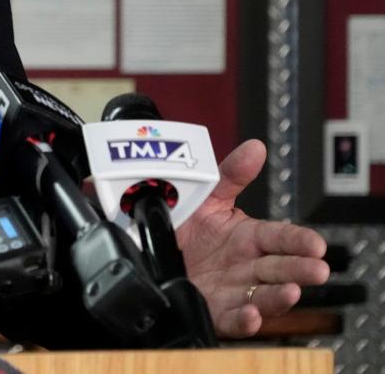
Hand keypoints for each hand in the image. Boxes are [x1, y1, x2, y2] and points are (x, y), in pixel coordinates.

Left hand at [177, 139, 329, 337]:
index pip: (282, 237)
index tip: (316, 244)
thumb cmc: (188, 227)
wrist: (151, 249)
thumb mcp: (208, 196)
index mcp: (249, 237)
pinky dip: (244, 319)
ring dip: (278, 296)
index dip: (300, 240)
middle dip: (300, 269)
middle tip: (317, 270)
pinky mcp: (215, 310)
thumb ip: (231, 174)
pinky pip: (232, 319)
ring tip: (291, 292)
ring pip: (263, 295)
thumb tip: (254, 147)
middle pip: (280, 268)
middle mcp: (247, 266)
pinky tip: (251, 314)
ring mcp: (233, 289)